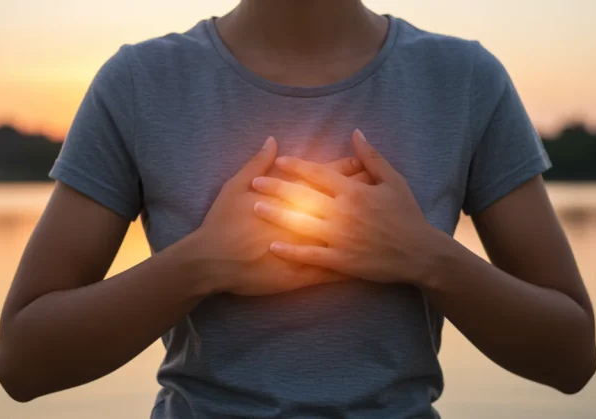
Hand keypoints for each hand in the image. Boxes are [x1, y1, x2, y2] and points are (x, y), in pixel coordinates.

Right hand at [188, 136, 371, 296]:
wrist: (212, 262)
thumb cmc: (221, 223)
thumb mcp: (235, 186)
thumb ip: (257, 163)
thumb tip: (273, 141)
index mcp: (291, 198)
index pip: (325, 178)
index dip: (345, 169)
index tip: (362, 162)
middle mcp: (304, 221)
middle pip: (340, 205)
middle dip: (363, 195)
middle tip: (382, 187)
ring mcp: (305, 250)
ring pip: (343, 239)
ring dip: (363, 231)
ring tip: (384, 224)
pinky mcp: (303, 275)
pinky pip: (333, 272)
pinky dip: (351, 267)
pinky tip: (369, 265)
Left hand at [250, 129, 451, 284]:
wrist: (420, 253)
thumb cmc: (408, 215)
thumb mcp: (394, 181)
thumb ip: (372, 157)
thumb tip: (356, 132)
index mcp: (355, 191)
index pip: (320, 174)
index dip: (297, 166)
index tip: (278, 160)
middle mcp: (345, 213)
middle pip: (304, 196)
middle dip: (277, 187)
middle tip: (255, 182)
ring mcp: (342, 238)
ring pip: (303, 224)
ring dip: (277, 215)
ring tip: (255, 207)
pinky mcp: (342, 261)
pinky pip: (312, 255)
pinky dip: (292, 251)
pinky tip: (273, 246)